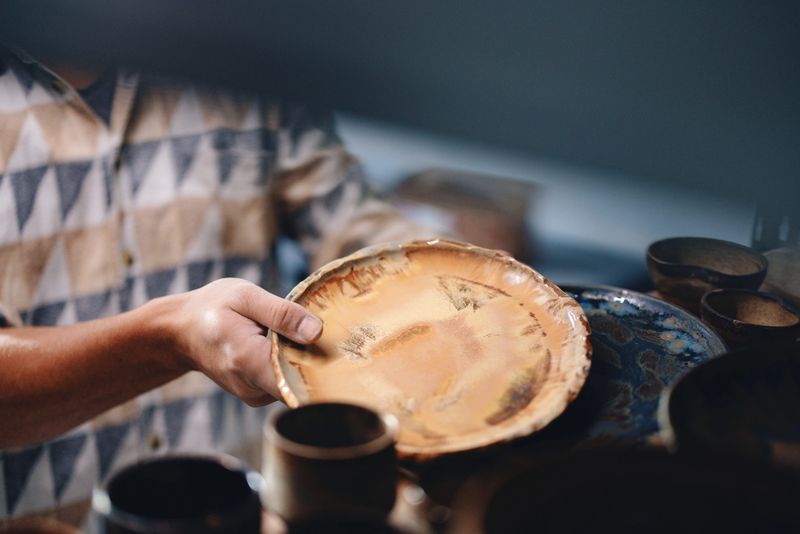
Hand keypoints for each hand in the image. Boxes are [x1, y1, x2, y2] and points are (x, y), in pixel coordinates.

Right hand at [164, 278, 322, 405]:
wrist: (181, 331)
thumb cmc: (212, 308)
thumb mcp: (246, 297)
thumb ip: (282, 314)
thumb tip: (317, 331)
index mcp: (249, 360)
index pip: (298, 383)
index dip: (323, 369)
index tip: (337, 350)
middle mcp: (252, 387)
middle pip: (302, 383)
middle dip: (317, 360)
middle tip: (323, 332)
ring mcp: (254, 395)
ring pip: (295, 383)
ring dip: (301, 360)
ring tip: (292, 334)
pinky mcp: (257, 395)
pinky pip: (285, 383)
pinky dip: (290, 365)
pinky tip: (283, 346)